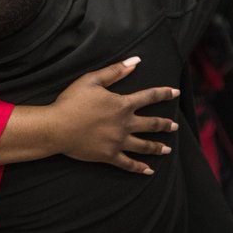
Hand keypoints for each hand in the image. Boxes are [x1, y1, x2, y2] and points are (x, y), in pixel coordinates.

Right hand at [49, 57, 179, 174]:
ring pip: (144, 146)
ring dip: (158, 147)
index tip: (175, 92)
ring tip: (167, 149)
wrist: (57, 127)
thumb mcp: (92, 80)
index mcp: (122, 104)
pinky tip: (149, 171)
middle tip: (175, 126)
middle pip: (152, 124)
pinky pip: (128, 164)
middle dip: (165, 125)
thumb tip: (135, 61)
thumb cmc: (72, 101)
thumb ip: (115, 71)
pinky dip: (139, 168)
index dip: (164, 93)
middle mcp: (125, 124)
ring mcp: (118, 142)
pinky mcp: (109, 156)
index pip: (149, 97)